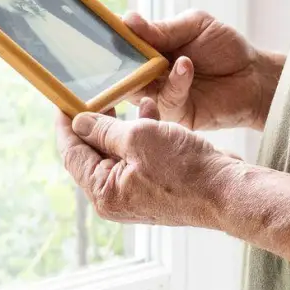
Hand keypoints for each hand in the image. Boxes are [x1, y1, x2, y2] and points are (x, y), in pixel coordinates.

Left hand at [56, 99, 242, 228]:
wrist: (227, 190)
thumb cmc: (185, 169)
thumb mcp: (138, 138)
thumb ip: (104, 129)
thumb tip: (79, 122)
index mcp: (104, 192)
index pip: (71, 153)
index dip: (65, 123)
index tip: (62, 99)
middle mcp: (116, 197)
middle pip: (92, 152)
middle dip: (96, 121)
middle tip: (95, 92)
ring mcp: (136, 193)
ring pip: (118, 151)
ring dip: (122, 124)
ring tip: (129, 97)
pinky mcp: (155, 186)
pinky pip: (138, 156)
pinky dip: (141, 134)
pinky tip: (152, 112)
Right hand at [123, 10, 281, 130]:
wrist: (254, 75)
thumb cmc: (224, 47)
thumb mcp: (194, 26)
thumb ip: (162, 29)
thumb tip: (129, 20)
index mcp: (151, 50)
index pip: (122, 45)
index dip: (109, 38)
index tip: (97, 29)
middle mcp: (150, 74)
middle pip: (122, 72)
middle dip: (120, 62)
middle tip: (120, 50)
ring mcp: (162, 95)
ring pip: (139, 90)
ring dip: (149, 73)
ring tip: (170, 56)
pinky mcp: (178, 114)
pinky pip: (167, 101)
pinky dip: (175, 82)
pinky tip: (186, 66)